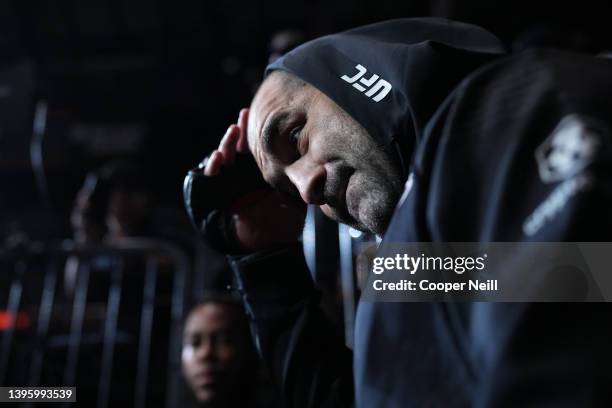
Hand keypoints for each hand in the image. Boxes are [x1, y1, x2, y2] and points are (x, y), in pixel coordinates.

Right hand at [203, 109, 305, 251]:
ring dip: (224, 147)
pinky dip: (209, 169)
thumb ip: (303, 183)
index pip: (252, 147)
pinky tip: (217, 158)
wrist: (268, 249)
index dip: (252, 132)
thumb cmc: (284, 224)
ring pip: (221, 161)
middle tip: (242, 119)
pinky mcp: (213, 199)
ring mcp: (226, 187)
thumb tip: (320, 168)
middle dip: (237, 134)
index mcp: (258, 173)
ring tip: (231, 135)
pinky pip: (206, 182)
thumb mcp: (295, 198)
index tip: (256, 115)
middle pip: (235, 149)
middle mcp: (240, 176)